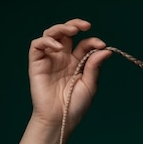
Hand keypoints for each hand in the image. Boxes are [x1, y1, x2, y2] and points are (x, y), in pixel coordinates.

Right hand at [28, 18, 110, 133]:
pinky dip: (47, 41)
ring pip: (51, 35)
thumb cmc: (75, 105)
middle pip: (66, 34)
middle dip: (75, 25)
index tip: (102, 45)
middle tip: (86, 26)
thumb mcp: (90, 84)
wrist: (61, 118)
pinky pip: (37, 45)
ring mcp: (50, 60)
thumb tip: (106, 50)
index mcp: (77, 63)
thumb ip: (95, 66)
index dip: (92, 41)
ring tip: (72, 31)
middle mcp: (63, 58)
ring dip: (61, 29)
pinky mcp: (37, 63)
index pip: (84, 45)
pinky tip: (58, 48)